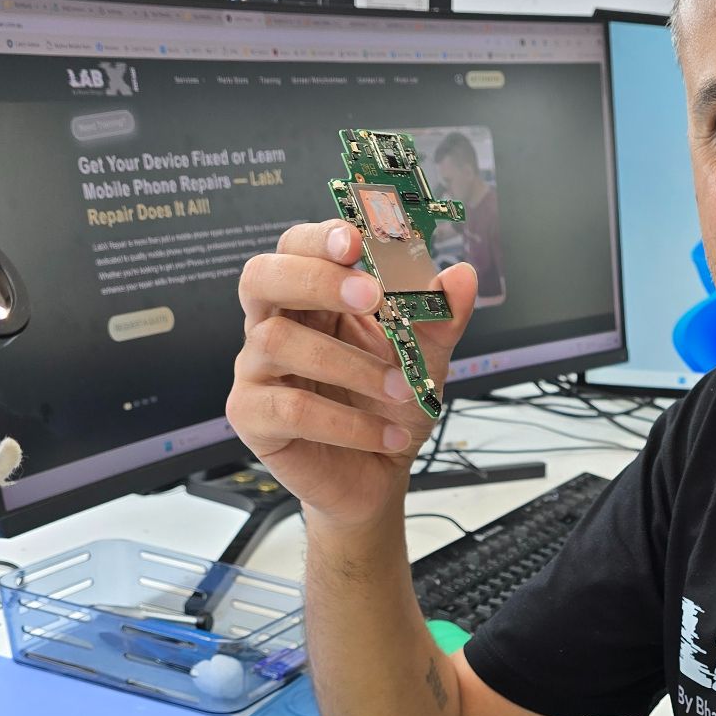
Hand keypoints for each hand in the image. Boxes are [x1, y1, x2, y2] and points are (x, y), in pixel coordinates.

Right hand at [229, 219, 476, 528]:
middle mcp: (274, 326)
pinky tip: (386, 436)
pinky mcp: (253, 417)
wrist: (379, 476)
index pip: (296, 248)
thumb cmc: (388, 409)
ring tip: (401, 389)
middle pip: (262, 277)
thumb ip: (440, 319)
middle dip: (315, 278)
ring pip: (280, 343)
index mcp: (311, 300)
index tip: (356, 240)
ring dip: (351, 365)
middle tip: (368, 295)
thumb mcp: (425, 360)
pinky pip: (291, 409)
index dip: (319, 238)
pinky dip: (348, 423)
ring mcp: (257, 370)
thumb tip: (463, 276)